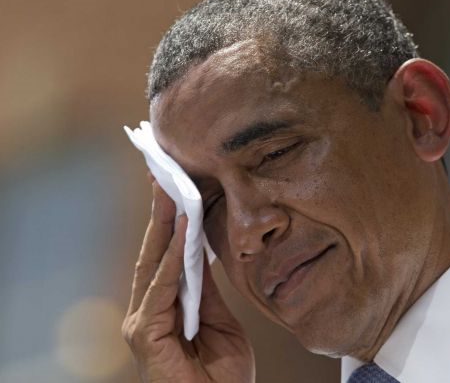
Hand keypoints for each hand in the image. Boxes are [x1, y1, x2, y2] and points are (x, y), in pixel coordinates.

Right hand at [122, 179, 254, 381]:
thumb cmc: (221, 375)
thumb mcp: (219, 321)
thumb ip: (205, 288)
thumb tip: (202, 249)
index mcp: (161, 308)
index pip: (163, 256)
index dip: (169, 221)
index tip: (176, 186)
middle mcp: (145, 312)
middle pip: (152, 252)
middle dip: (159, 211)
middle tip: (164, 174)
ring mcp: (141, 323)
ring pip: (152, 263)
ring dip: (163, 224)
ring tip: (171, 189)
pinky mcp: (145, 334)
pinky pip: (162, 287)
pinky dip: (173, 257)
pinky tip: (182, 231)